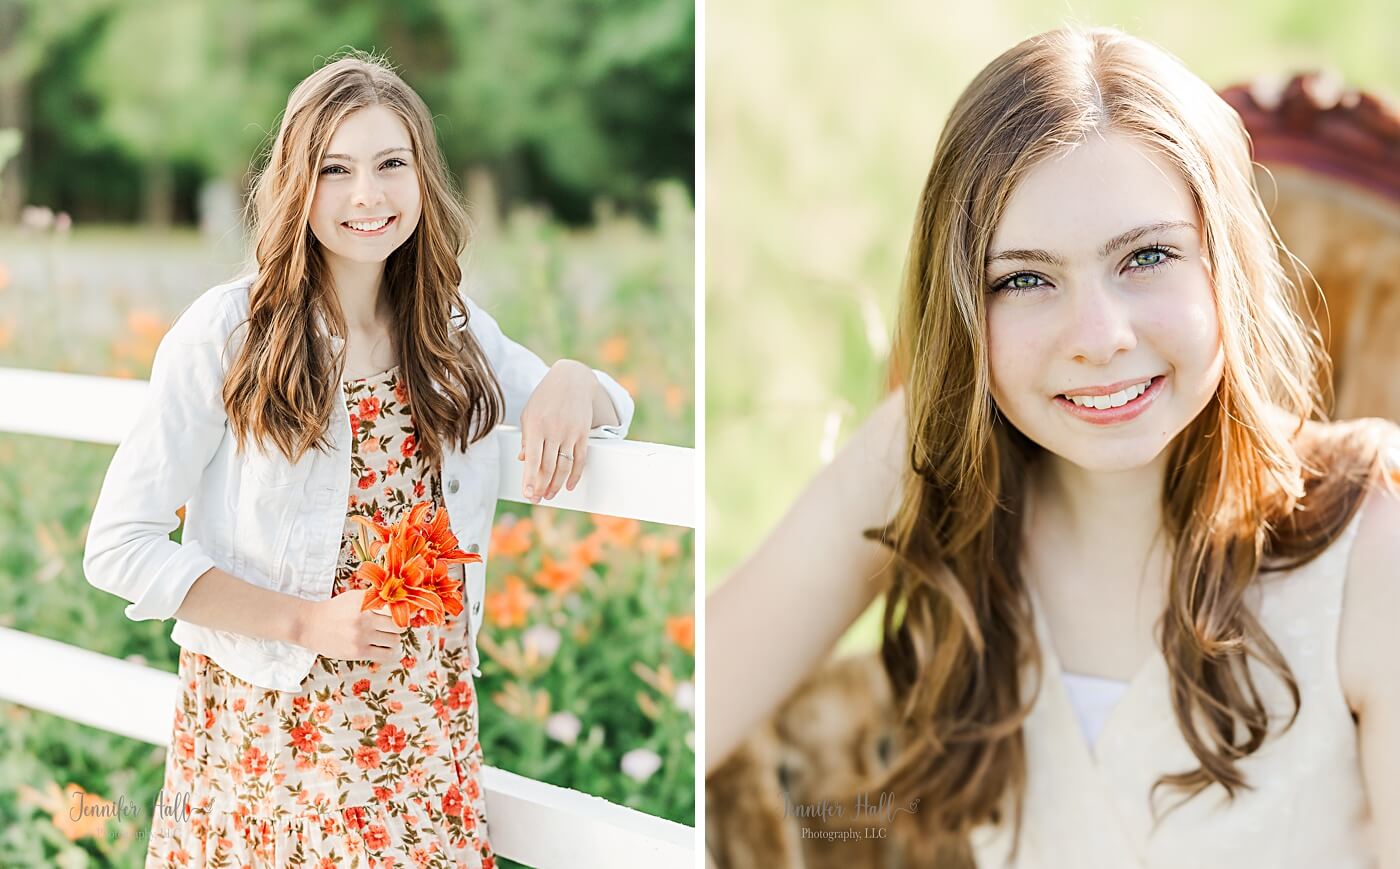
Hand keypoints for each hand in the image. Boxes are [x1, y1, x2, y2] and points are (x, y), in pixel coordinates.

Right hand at [294, 589, 406, 663]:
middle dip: (398, 626)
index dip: (402, 611)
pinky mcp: (357, 652)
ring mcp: (361, 637)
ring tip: (385, 636)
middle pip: (398, 625)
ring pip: (395, 641)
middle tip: (391, 626)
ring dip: (393, 639)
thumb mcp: (354, 597)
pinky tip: (382, 647)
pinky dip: (389, 651)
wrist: (310, 625)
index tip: (401, 613)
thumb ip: (376, 598)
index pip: (396, 608)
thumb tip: (401, 601)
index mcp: (365, 602)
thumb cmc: (336, 609)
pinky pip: (386, 655)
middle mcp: (364, 619)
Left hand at [518, 359, 595, 502]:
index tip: (528, 494)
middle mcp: (553, 431)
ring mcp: (570, 433)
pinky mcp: (583, 433)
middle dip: (542, 487)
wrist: (572, 379)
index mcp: (535, 426)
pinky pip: (580, 459)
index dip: (530, 480)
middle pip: (548, 467)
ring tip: (550, 495)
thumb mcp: (529, 413)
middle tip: (537, 499)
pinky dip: (575, 475)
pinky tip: (569, 485)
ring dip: (556, 484)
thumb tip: (524, 460)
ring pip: (564, 466)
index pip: (533, 460)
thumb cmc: (545, 397)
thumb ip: (526, 438)